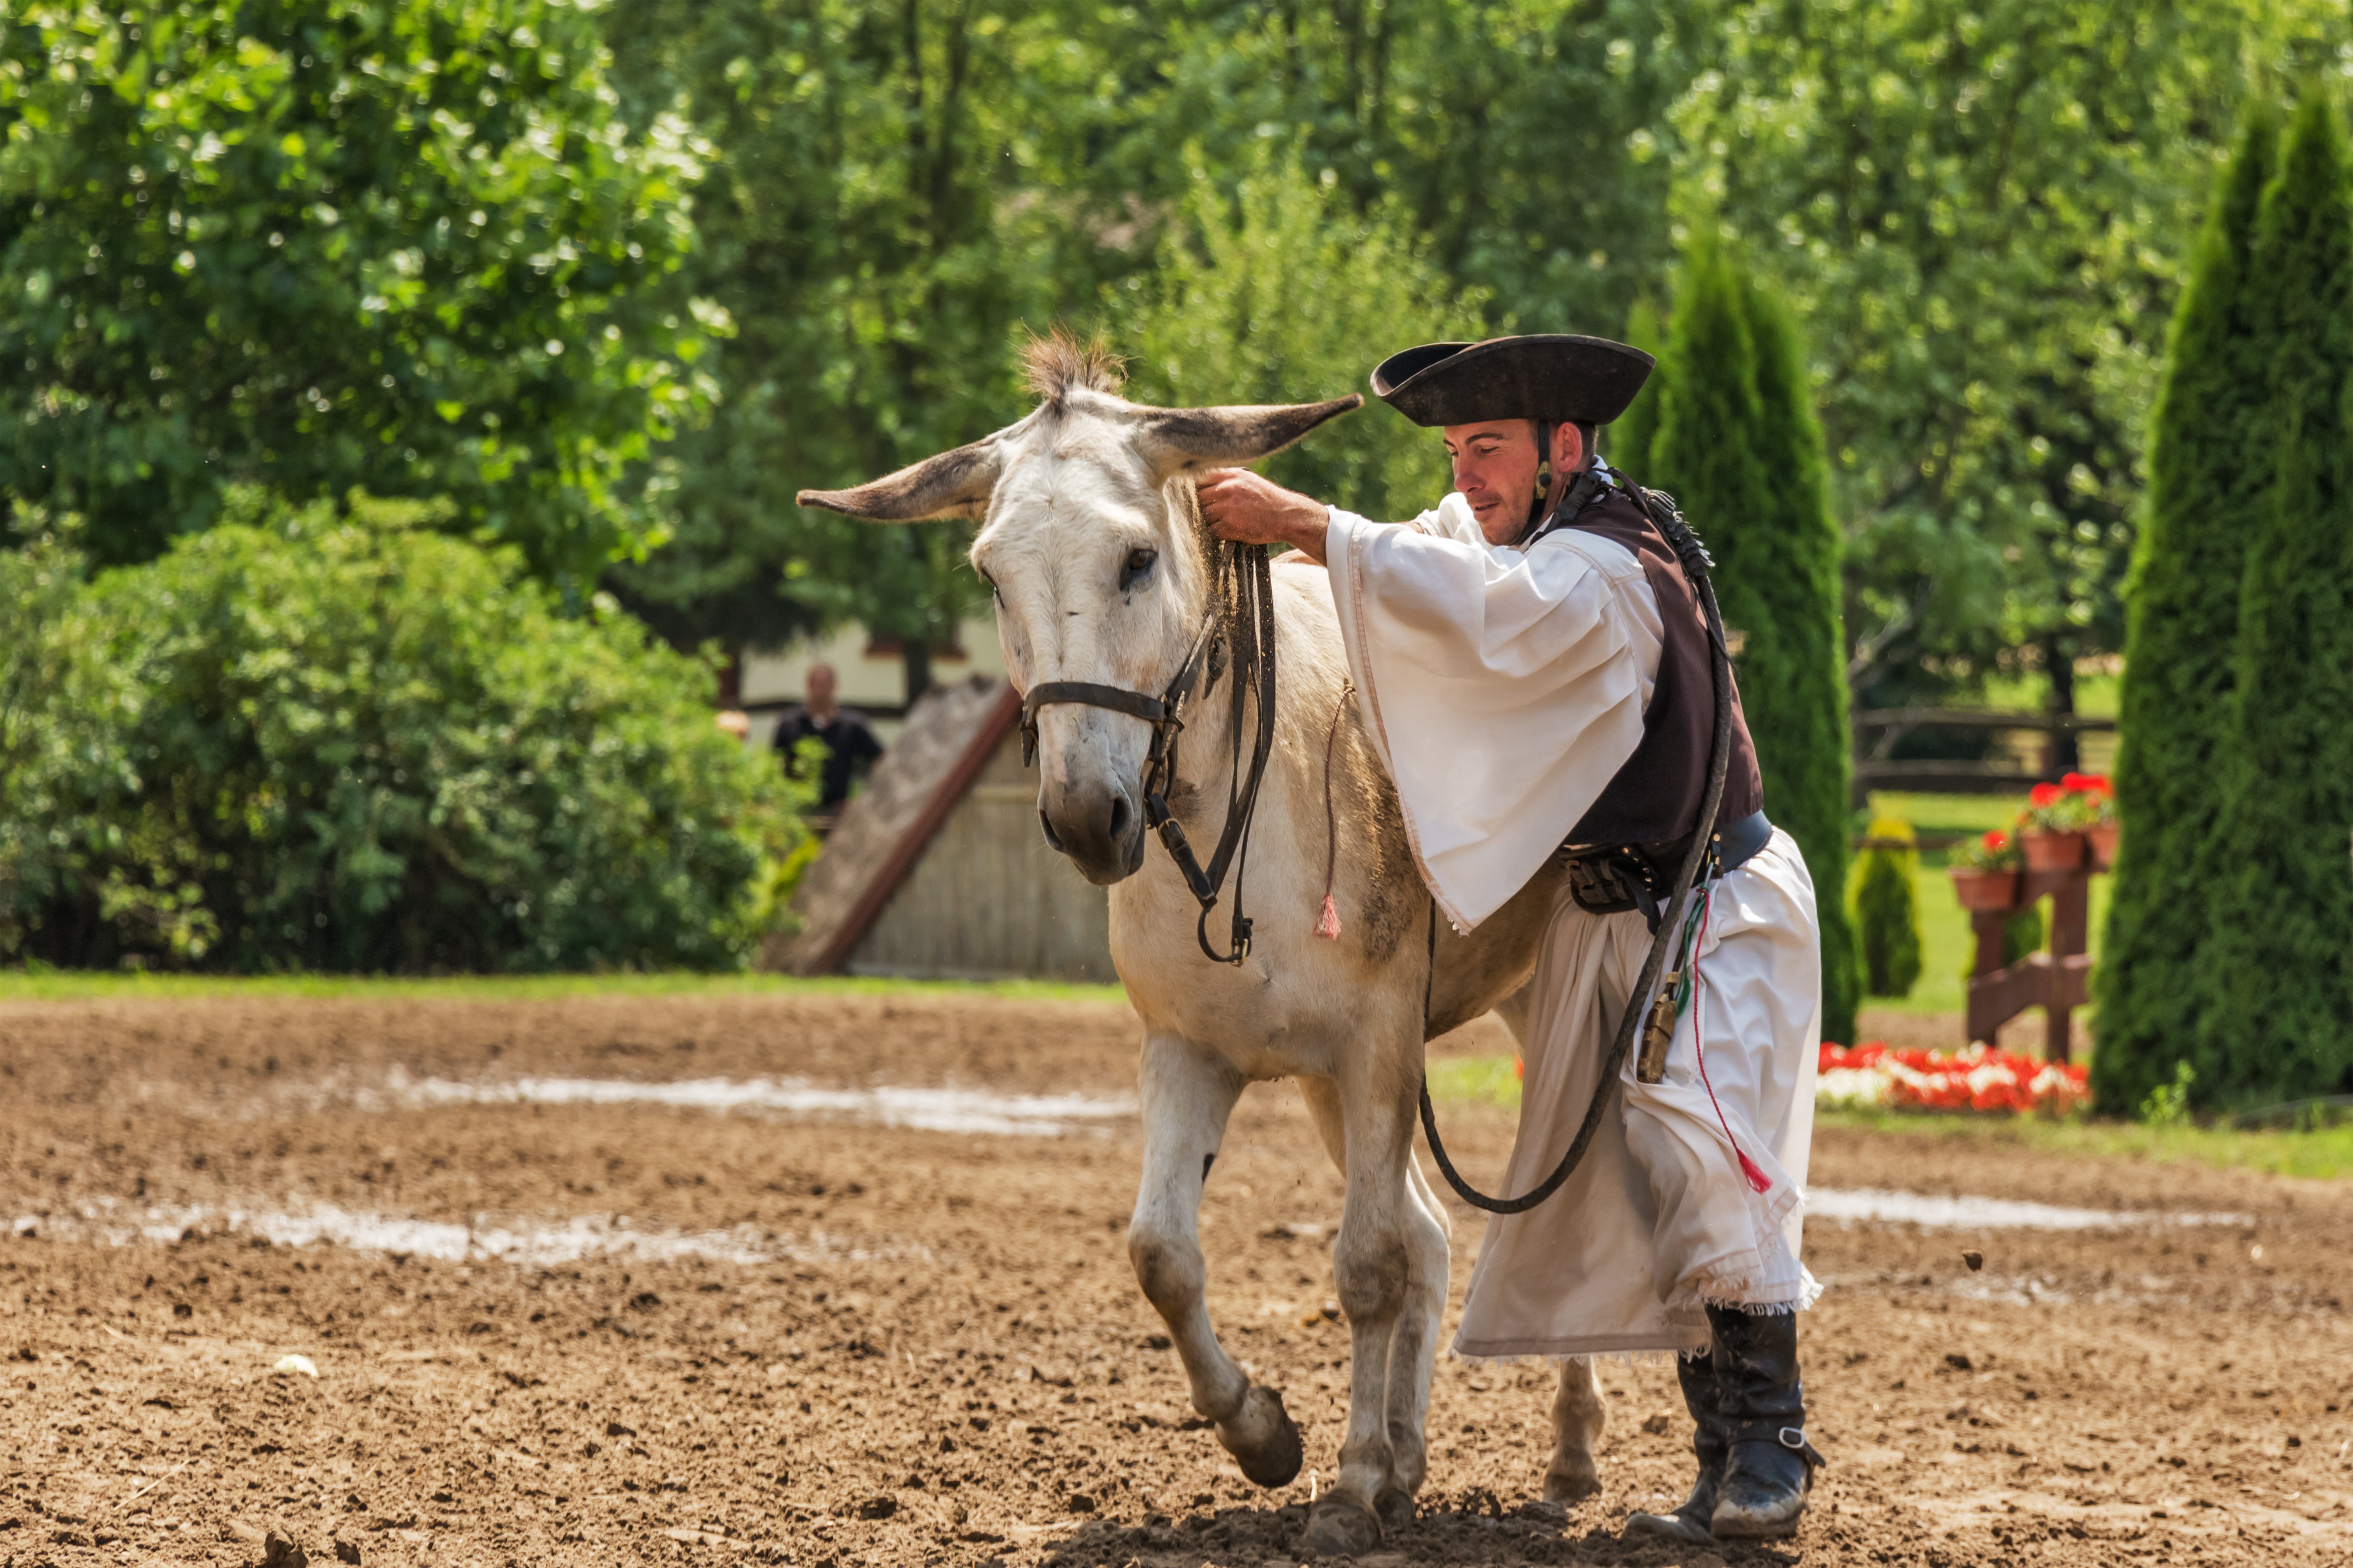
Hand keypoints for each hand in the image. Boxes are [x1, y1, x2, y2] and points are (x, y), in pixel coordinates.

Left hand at [1197, 468, 1329, 562]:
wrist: (1287, 515)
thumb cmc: (1268, 499)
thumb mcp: (1248, 480)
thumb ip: (1227, 479)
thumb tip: (1202, 486)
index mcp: (1230, 475)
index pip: (1199, 479)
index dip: (1197, 490)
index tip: (1201, 497)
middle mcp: (1227, 488)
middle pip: (1199, 499)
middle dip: (1205, 507)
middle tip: (1215, 513)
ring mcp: (1228, 507)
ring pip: (1204, 516)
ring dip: (1211, 522)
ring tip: (1225, 522)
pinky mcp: (1230, 525)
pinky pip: (1212, 531)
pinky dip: (1217, 534)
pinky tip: (1228, 531)